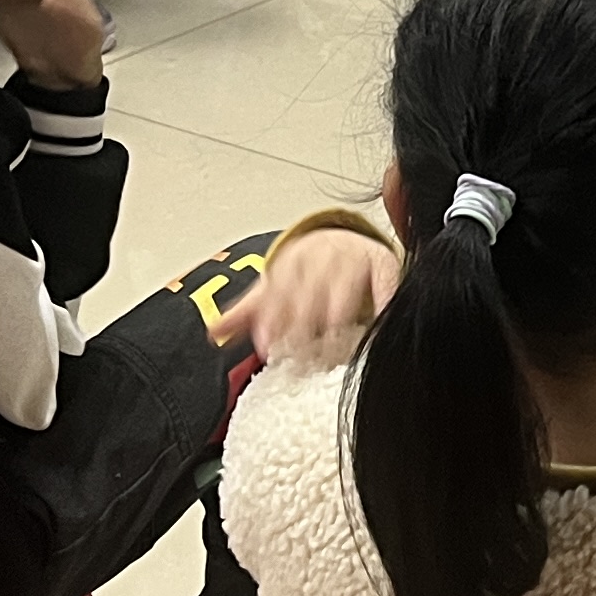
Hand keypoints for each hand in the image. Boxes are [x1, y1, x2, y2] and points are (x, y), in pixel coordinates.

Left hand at [219, 225, 401, 375]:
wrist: (347, 241)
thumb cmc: (308, 272)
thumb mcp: (275, 287)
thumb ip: (247, 312)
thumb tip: (212, 332)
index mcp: (291, 260)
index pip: (279, 289)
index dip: (272, 318)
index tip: (268, 345)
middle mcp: (322, 254)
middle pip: (310, 290)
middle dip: (302, 323)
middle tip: (299, 355)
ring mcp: (354, 257)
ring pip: (344, 285)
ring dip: (337, 314)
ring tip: (331, 343)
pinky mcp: (383, 263)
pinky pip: (384, 280)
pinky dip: (383, 300)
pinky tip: (378, 323)